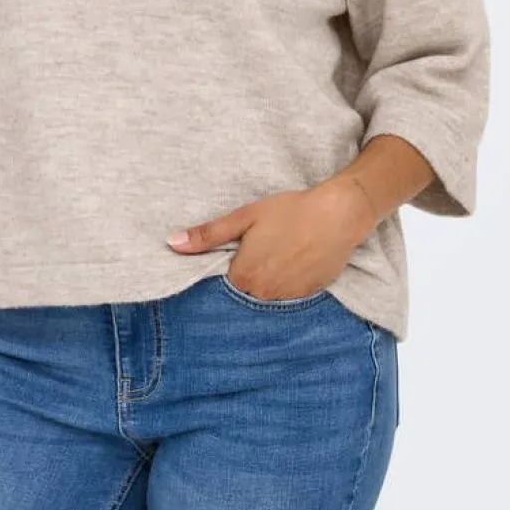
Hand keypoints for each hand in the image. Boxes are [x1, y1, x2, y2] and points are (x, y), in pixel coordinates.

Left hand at [165, 180, 375, 301]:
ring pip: (269, 293)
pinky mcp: (310, 296)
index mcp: (244, 276)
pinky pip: (291, 294)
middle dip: (252, 271)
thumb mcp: (244, 217)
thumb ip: (208, 234)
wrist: (338, 214)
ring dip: (271, 278)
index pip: (227, 280)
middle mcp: (265, 295)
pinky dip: (291, 281)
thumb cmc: (289, 211)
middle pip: (247, 289)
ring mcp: (289, 299)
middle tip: (268, 246)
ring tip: (284, 251)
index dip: (235, 260)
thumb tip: (171, 243)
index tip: (246, 245)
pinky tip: (298, 259)